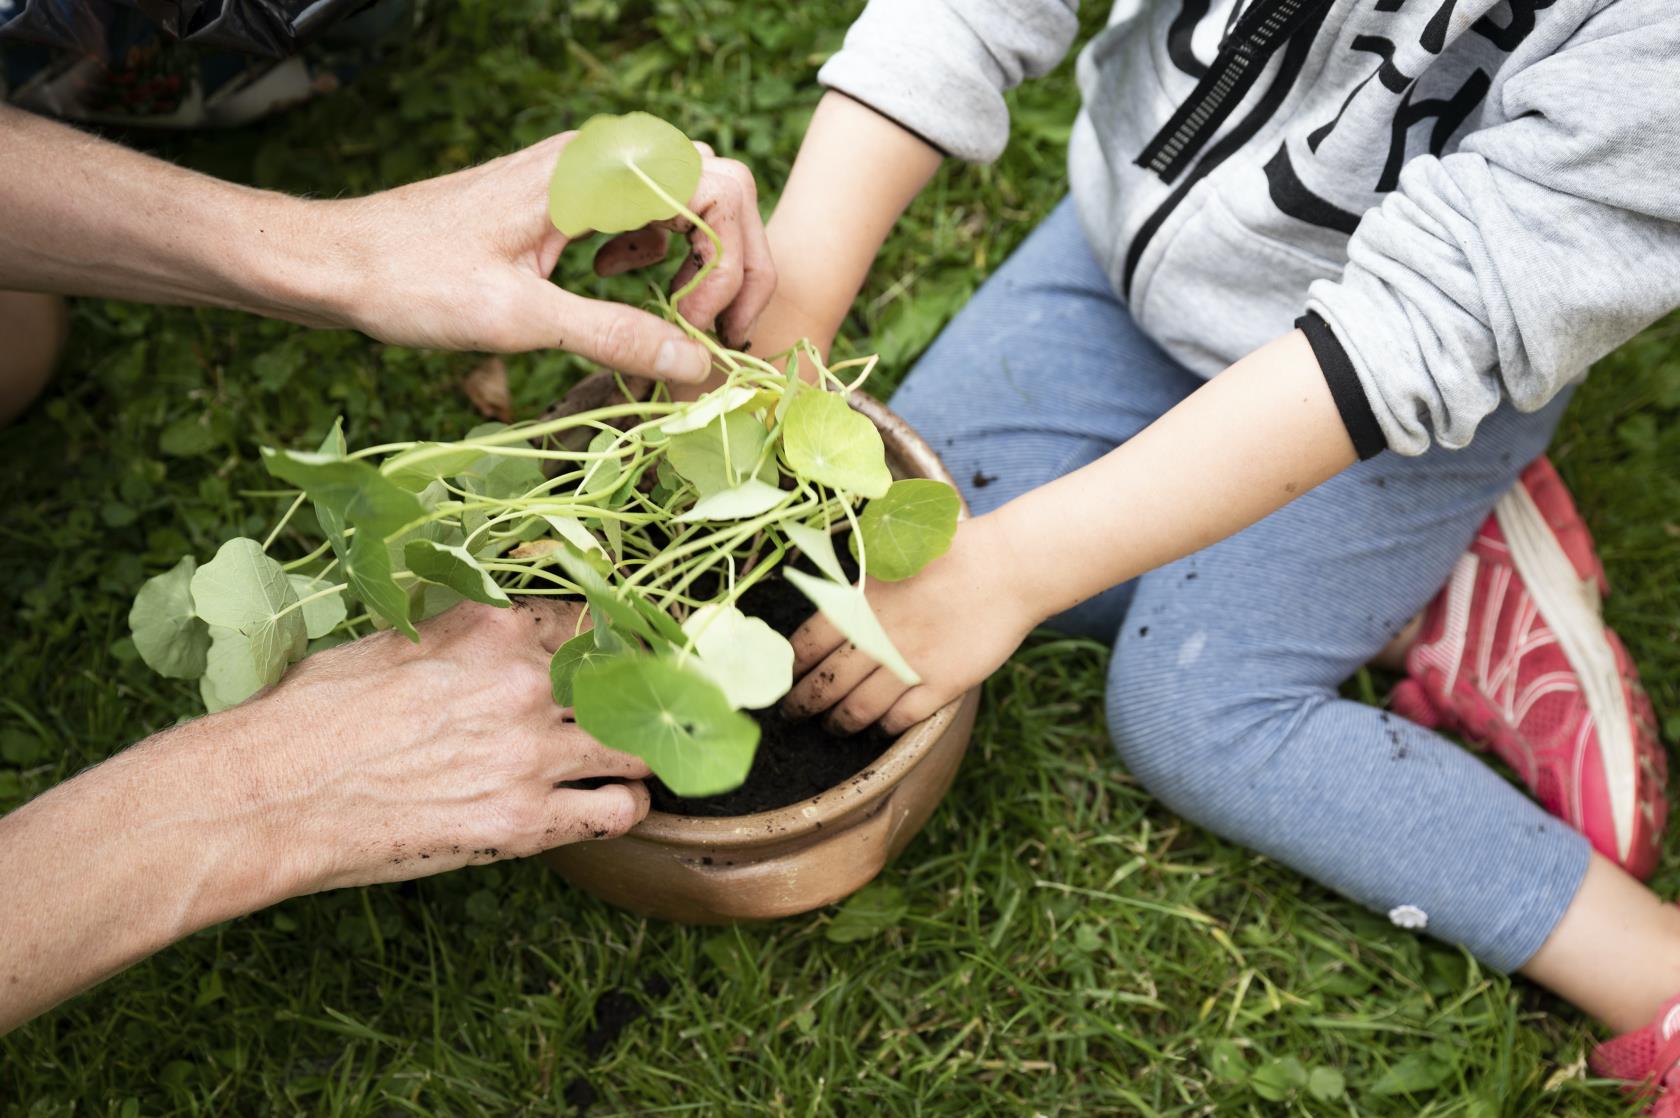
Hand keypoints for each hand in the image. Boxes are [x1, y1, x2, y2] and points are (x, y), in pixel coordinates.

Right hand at [237, 598, 650, 894]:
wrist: (272, 794)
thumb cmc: (312, 716)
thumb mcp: (388, 641)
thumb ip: (458, 634)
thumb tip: (485, 632)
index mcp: (490, 627)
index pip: (587, 622)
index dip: (606, 646)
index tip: (615, 660)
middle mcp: (522, 681)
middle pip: (624, 679)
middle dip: (634, 696)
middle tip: (638, 710)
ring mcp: (530, 752)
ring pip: (635, 744)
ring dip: (638, 751)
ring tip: (629, 759)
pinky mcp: (525, 819)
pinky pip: (618, 811)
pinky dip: (627, 806)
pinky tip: (616, 804)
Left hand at [327, 133, 774, 382]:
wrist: (340, 260)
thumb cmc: (414, 281)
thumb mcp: (521, 320)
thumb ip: (615, 337)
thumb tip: (697, 367)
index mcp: (593, 174)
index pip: (720, 189)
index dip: (729, 263)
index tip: (697, 327)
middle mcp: (595, 160)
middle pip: (717, 187)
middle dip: (731, 262)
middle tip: (712, 332)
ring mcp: (581, 173)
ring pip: (685, 196)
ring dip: (699, 258)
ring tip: (677, 315)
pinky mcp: (564, 196)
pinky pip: (642, 208)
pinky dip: (656, 250)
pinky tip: (617, 283)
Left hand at [781, 517, 1036, 734]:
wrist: (1006, 566)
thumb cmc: (950, 553)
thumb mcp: (891, 556)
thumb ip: (857, 584)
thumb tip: (825, 599)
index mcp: (859, 602)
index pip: (805, 645)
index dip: (789, 668)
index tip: (783, 678)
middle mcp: (878, 636)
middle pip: (825, 684)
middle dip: (803, 704)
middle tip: (794, 713)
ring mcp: (910, 664)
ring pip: (858, 708)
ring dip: (839, 722)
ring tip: (833, 726)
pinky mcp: (942, 684)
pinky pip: (901, 718)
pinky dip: (884, 727)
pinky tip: (879, 726)